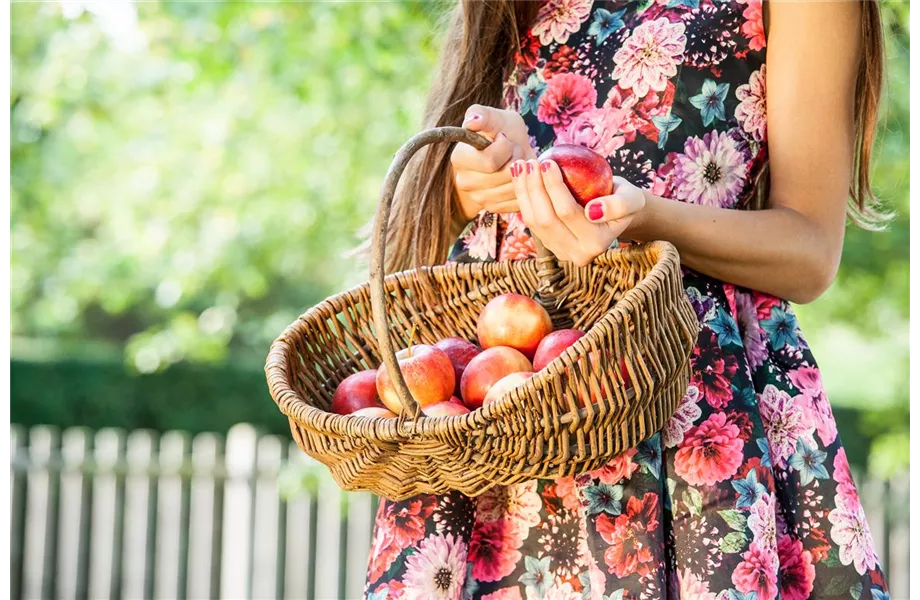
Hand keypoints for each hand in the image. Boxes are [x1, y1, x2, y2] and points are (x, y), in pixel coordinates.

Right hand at [451, 105, 536, 219]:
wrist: (506, 154)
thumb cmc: (500, 132)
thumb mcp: (495, 117)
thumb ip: (483, 115)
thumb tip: (472, 122)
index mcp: (460, 158)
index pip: (490, 161)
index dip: (505, 147)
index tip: (504, 138)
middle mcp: (464, 182)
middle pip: (504, 175)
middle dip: (516, 159)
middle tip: (513, 150)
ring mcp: (478, 198)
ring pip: (513, 188)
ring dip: (523, 173)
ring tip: (515, 162)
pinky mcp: (494, 208)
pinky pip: (518, 199)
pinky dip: (524, 186)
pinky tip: (519, 176)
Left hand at [511, 160, 644, 266]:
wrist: (614, 212)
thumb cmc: (624, 199)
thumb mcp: (632, 198)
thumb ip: (620, 205)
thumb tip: (593, 211)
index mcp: (596, 244)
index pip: (568, 213)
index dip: (554, 187)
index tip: (548, 162)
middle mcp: (576, 254)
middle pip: (546, 219)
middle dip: (534, 188)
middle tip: (530, 162)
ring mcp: (560, 251)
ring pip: (533, 222)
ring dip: (523, 192)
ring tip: (521, 165)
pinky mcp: (548, 244)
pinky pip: (530, 221)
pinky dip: (522, 197)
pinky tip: (520, 177)